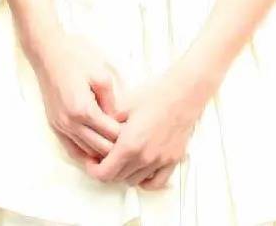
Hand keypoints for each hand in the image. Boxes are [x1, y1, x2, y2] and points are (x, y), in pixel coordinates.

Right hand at [33, 37, 125, 163]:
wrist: (48, 54)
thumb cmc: (76, 60)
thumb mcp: (102, 76)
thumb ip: (112, 102)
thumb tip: (118, 121)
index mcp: (84, 109)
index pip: (111, 134)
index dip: (127, 136)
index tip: (138, 133)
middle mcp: (70, 123)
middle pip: (99, 148)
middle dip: (117, 149)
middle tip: (131, 144)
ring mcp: (60, 126)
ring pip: (86, 153)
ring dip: (102, 153)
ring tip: (117, 149)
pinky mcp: (54, 126)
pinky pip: (71, 150)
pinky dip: (85, 155)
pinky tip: (97, 155)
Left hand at [91, 69, 210, 189]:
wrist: (183, 93)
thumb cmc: (154, 95)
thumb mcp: (123, 106)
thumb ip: (107, 125)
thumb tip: (96, 134)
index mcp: (129, 145)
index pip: (104, 173)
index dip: (93, 169)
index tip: (92, 161)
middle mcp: (145, 158)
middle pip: (117, 178)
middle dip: (107, 169)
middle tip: (104, 157)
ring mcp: (160, 161)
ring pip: (134, 181)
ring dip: (125, 174)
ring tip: (122, 159)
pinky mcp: (173, 160)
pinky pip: (156, 182)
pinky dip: (145, 180)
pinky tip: (140, 169)